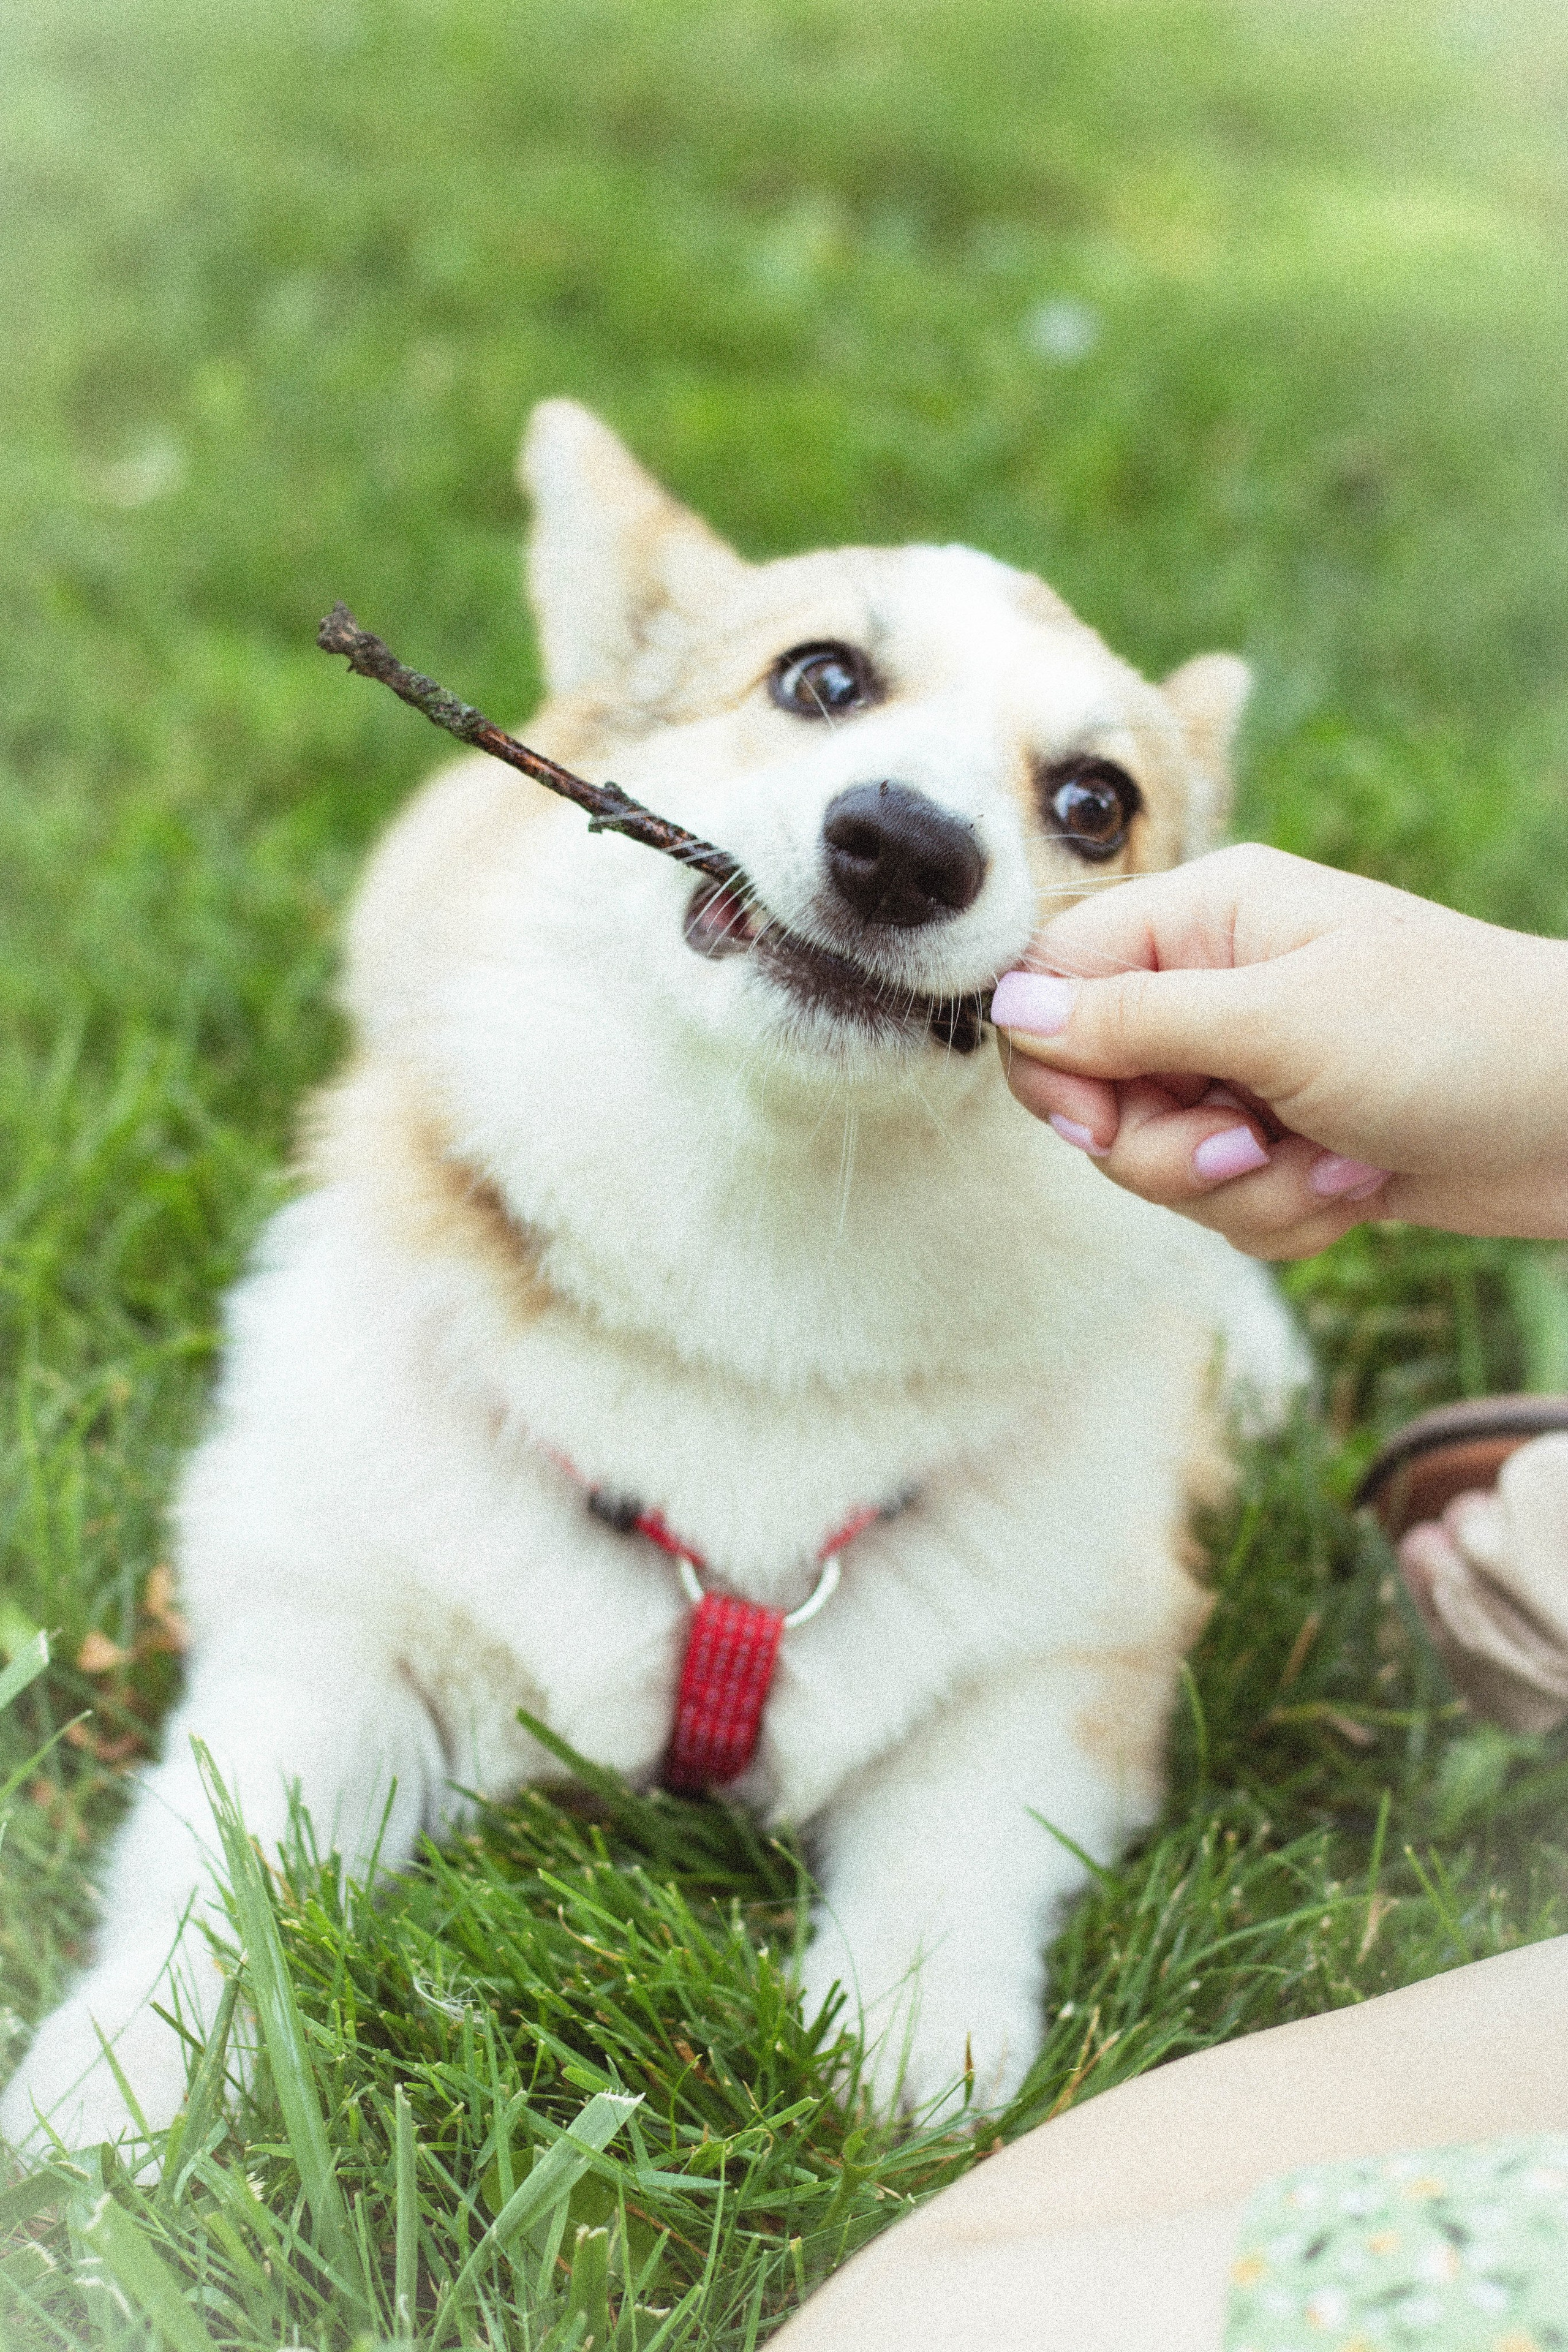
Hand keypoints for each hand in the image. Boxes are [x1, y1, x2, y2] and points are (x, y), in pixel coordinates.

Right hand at [993, 844, 1567, 1258]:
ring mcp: (1249, 1070)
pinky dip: (1284, 1214)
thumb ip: (1135, 1019)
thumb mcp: (1281, 1021)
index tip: (1102, 1121)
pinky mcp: (1286, 1144)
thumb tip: (1008, 1008)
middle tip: (1248, 1143)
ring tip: (1334, 1164)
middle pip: (1096, 1092)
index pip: (1052, 981)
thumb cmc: (1454, 1036)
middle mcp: (1214, 989)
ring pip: (1159, 1164)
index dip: (1054, 1065)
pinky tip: (1357, 1188)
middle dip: (1166, 1150)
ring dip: (1240, 1191)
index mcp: (1204, 920)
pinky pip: (1223, 1205)